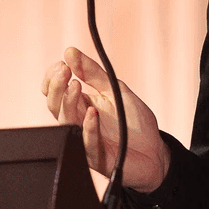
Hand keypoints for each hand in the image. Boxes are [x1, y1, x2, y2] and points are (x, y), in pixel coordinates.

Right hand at [41, 47, 169, 192]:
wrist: (154, 152)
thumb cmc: (135, 123)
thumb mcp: (115, 90)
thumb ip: (93, 72)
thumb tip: (70, 51)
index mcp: (82, 105)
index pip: (56, 92)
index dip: (53, 79)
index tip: (61, 64)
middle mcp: (79, 122)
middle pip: (55, 105)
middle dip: (56, 86)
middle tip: (63, 71)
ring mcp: (86, 139)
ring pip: (66, 122)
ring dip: (68, 103)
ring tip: (74, 86)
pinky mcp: (97, 157)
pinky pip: (87, 143)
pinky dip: (88, 128)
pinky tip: (92, 114)